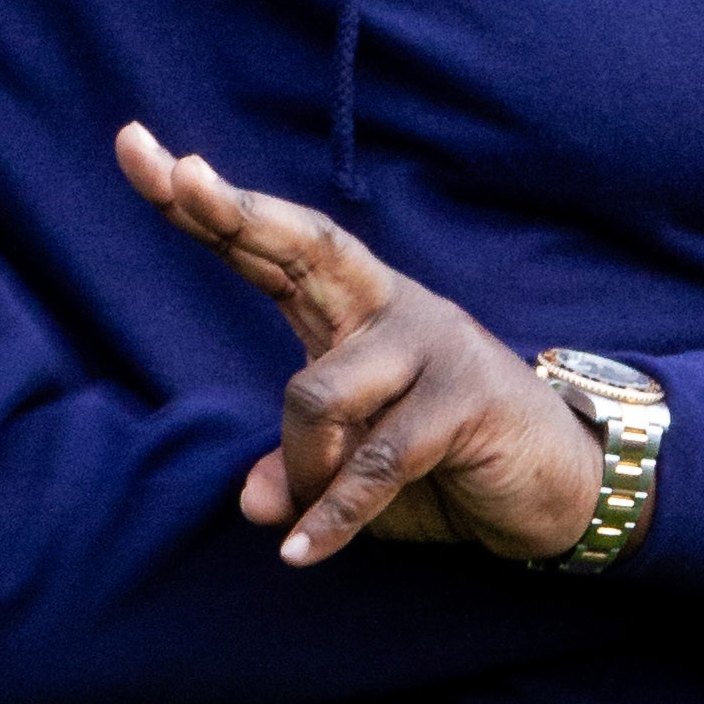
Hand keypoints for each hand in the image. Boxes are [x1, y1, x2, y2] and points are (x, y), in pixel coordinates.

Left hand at [115, 127, 606, 566]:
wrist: (561, 491)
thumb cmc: (448, 469)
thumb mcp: (354, 471)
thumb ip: (301, 471)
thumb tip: (253, 502)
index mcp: (355, 309)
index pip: (272, 245)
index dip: (209, 205)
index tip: (142, 151)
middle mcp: (390, 308)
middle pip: (301, 247)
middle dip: (231, 211)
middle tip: (180, 172)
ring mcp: (432, 344)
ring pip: (315, 393)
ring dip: (303, 468)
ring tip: (315, 518)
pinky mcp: (464, 398)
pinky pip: (374, 460)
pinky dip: (336, 514)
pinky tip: (305, 552)